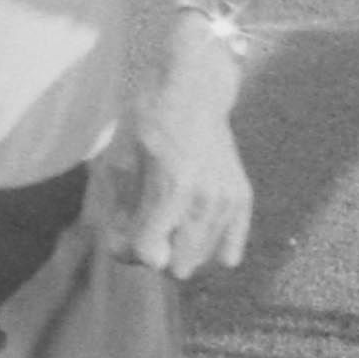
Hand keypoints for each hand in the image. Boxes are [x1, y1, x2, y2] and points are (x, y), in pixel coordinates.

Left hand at [107, 34, 255, 274]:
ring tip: (162, 221)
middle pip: (176, 268)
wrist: (190, 90)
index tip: (116, 231)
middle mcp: (206, 199)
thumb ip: (117, 214)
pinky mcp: (242, 199)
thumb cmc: (145, 123)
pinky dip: (206, 249)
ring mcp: (228, 201)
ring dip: (176, 250)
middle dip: (151, 253)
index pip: (149, 255)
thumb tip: (123, 253)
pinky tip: (189, 228)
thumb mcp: (116, 164)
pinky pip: (228, 254)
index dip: (125, 249)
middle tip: (138, 224)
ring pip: (200, 263)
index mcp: (172, 188)